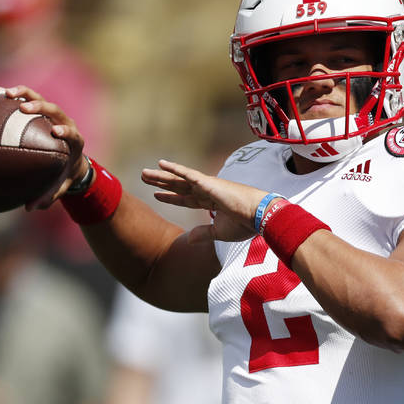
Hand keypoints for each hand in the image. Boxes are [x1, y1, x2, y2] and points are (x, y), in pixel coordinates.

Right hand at [2, 86, 88, 209]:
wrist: (71, 159)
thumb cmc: (64, 174)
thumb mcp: (59, 186)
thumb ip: (48, 196)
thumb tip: (29, 207)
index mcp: (74, 141)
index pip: (71, 133)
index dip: (65, 131)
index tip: (55, 132)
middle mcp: (64, 123)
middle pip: (54, 109)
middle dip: (40, 106)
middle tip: (24, 108)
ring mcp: (52, 114)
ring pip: (39, 97)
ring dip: (23, 94)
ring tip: (5, 94)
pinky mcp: (40, 110)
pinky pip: (25, 99)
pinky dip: (11, 96)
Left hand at [141, 159, 267, 241]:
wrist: (259, 216)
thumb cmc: (245, 224)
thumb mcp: (220, 232)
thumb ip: (205, 233)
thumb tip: (190, 239)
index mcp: (211, 203)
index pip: (186, 199)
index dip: (171, 197)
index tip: (156, 194)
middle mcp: (207, 192)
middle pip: (178, 186)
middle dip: (161, 182)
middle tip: (144, 177)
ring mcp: (207, 186)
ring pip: (179, 179)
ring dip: (161, 175)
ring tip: (144, 172)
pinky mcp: (209, 183)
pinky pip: (188, 174)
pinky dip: (174, 169)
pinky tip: (161, 164)